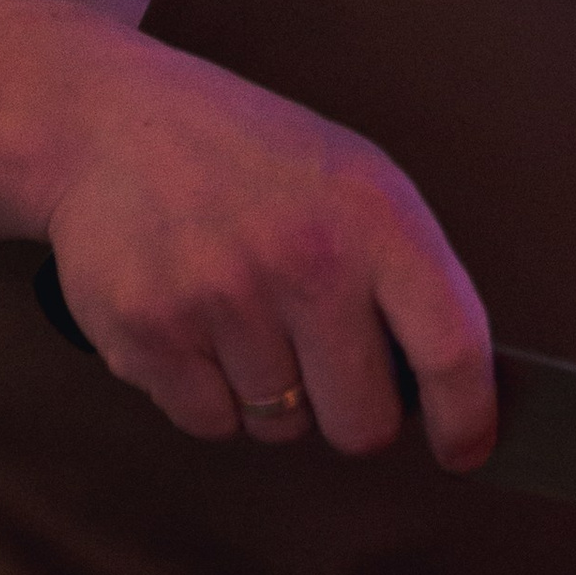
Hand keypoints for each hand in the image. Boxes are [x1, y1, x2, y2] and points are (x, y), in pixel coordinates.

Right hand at [42, 45, 495, 469]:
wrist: (108, 126)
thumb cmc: (247, 159)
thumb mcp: (353, 179)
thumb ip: (403, 274)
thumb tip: (443, 390)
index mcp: (374, 215)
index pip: (451, 348)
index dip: (467, 417)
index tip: (466, 449)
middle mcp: (306, 260)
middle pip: (362, 424)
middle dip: (348, 411)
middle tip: (320, 359)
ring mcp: (224, 300)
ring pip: (280, 428)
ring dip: (267, 392)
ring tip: (239, 307)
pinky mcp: (151, 336)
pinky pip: (211, 424)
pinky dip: (207, 394)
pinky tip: (194, 321)